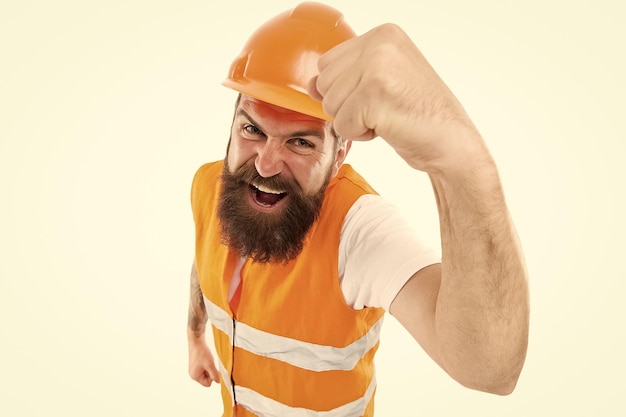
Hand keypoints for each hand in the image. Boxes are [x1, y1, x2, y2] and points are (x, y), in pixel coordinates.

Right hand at [188, 337, 219, 386]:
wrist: (197, 341)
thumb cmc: (200, 352)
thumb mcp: (210, 365)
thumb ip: (215, 375)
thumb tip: (219, 381)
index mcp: (195, 376)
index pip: (208, 384)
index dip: (213, 377)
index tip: (214, 369)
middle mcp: (194, 374)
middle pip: (207, 378)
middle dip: (211, 372)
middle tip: (211, 363)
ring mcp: (195, 369)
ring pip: (207, 372)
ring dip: (210, 367)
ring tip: (208, 360)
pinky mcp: (197, 364)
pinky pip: (206, 368)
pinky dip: (208, 364)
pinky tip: (207, 358)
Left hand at [310, 24, 486, 172]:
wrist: (452, 142)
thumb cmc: (419, 115)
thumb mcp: (381, 83)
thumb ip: (345, 77)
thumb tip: (310, 85)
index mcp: (383, 35)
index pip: (328, 63)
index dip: (345, 90)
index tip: (377, 96)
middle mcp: (380, 44)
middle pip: (324, 83)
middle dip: (347, 105)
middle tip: (383, 109)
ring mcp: (377, 68)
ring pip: (331, 105)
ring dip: (354, 121)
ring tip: (387, 117)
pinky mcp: (374, 96)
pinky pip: (342, 125)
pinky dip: (361, 135)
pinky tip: (388, 127)